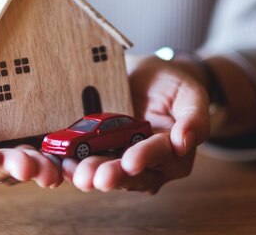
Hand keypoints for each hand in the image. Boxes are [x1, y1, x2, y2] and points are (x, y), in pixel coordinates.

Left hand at [61, 56, 209, 192]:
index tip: (131, 162)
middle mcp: (146, 162)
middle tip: (96, 178)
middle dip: (113, 175)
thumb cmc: (171, 85)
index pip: (159, 155)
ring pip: (106, 171)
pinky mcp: (96, 152)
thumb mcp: (189, 93)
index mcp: (171, 150)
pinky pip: (85, 161)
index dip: (145, 158)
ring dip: (90, 174)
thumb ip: (194, 117)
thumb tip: (185, 142)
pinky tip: (61, 163)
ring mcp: (119, 158)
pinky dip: (73, 164)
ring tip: (77, 174)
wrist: (145, 77)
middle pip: (130, 173)